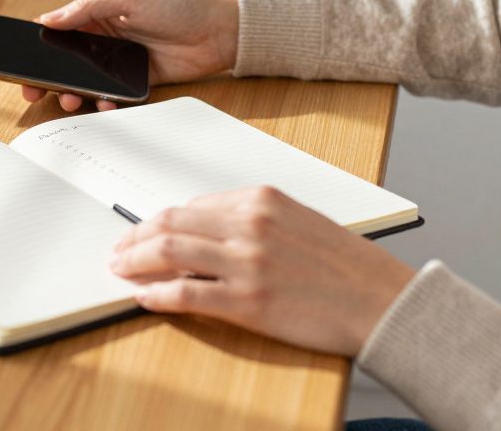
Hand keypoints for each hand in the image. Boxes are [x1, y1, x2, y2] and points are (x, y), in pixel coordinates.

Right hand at [21, 0, 239, 111]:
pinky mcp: (135, 82)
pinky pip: (110, 95)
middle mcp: (106, 39)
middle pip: (68, 61)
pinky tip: (103, 103)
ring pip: (86, 82)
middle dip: (50, 76)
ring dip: (74, 92)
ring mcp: (119, 62)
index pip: (61, 29)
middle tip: (36, 90)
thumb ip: (89, 7)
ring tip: (71, 99)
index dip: (41, 43)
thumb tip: (50, 18)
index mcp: (100, 14)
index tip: (24, 58)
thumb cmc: (179, 6)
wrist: (218, 33)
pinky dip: (103, 102)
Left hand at [110, 186, 415, 356]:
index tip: (141, 231)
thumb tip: (202, 232)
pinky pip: (186, 292)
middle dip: (136, 237)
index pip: (190, 205)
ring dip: (136, 262)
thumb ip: (251, 220)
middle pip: (171, 223)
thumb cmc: (343, 265)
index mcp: (261, 199)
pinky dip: (157, 295)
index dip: (157, 220)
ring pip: (169, 252)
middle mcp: (250, 224)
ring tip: (121, 271)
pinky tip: (145, 298)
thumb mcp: (297, 221)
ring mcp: (247, 262)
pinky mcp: (248, 300)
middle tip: (119, 251)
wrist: (381, 300)